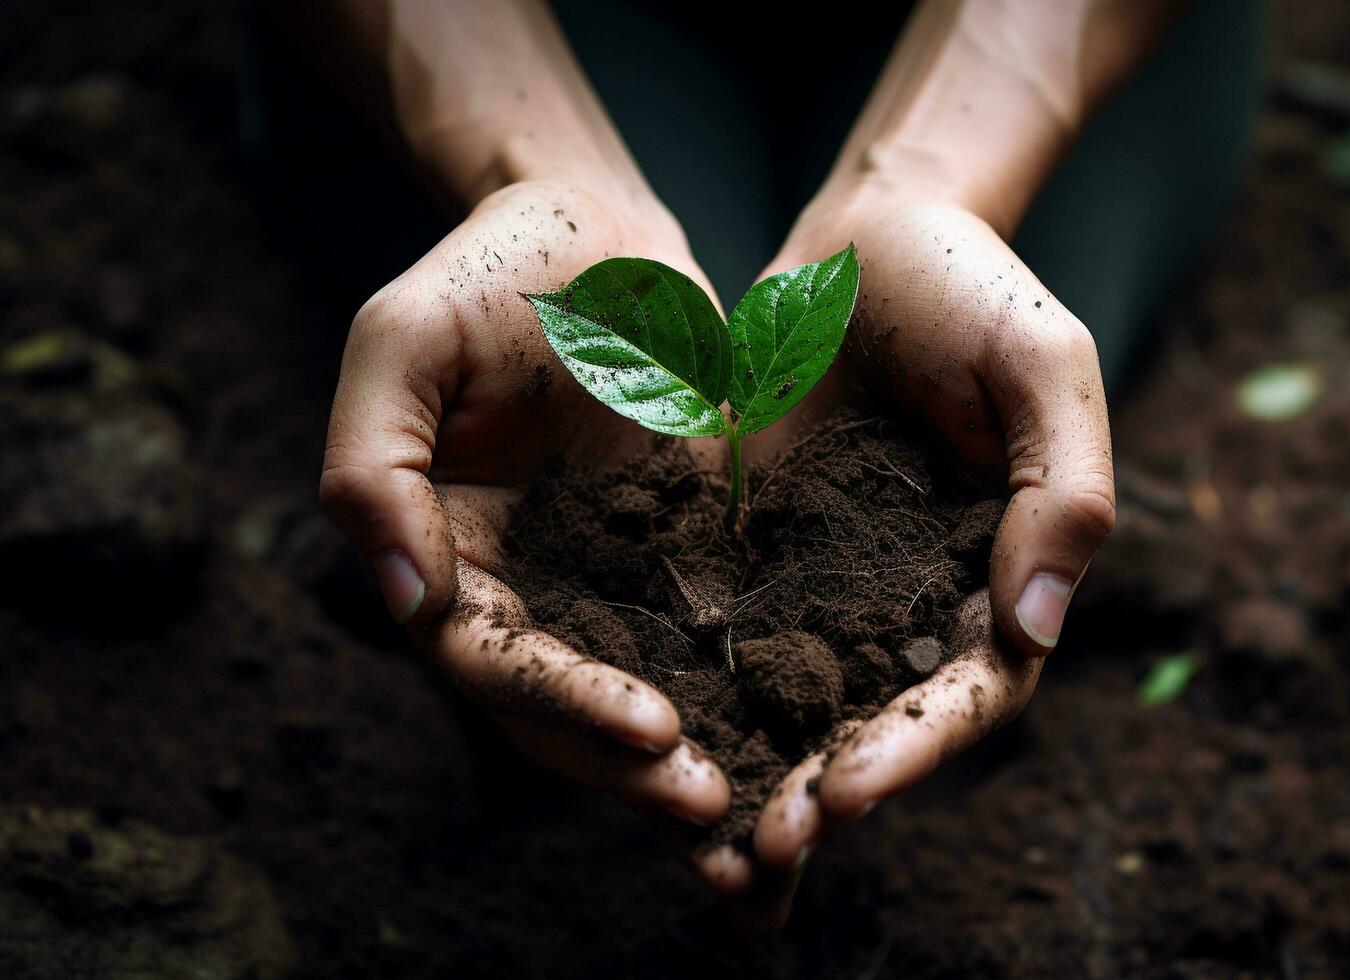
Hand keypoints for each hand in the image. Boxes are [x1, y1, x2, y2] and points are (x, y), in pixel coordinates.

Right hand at [319, 180, 747, 884]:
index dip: (565, 703)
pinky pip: (711, 648)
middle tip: (717, 812)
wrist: (600, 232)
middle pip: (566, 713)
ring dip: (690, 767)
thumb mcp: (400, 342)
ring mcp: (608, 585)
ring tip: (763, 831)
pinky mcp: (684, 563)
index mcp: (451, 557)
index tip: (653, 727)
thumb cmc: (490, 272)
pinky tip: (803, 751)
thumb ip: (375, 470)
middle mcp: (527, 592)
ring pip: (641, 701)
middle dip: (635, 770)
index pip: (493, 661)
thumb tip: (413, 607)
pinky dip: (746, 709)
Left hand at [726, 179, 1116, 926]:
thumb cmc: (973, 287)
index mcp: (999, 573)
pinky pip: (721, 632)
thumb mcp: (1042, 366)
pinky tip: (638, 735)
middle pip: (877, 722)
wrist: (866, 232)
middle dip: (823, 790)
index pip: (969, 691)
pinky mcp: (752, 550)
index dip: (915, 749)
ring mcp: (828, 581)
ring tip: (697, 832)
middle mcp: (912, 598)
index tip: (846, 789)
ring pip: (795, 701)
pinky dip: (691, 692)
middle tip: (764, 848)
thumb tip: (1036, 627)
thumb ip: (1065, 489)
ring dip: (753, 769)